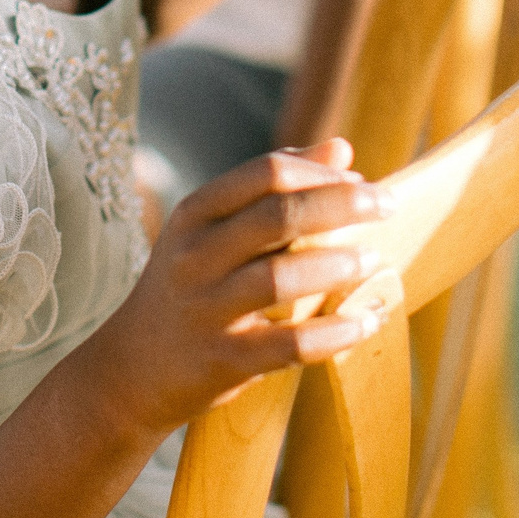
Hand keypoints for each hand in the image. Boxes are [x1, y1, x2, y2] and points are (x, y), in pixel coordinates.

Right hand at [86, 139, 389, 434]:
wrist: (130, 369)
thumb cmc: (190, 287)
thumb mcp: (214, 231)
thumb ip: (274, 190)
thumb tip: (342, 149)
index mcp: (195, 214)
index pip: (265, 173)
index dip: (320, 172)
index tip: (362, 180)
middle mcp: (195, 256)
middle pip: (278, 216)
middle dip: (342, 205)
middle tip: (388, 205)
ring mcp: (205, 310)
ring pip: (280, 278)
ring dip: (337, 265)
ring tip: (375, 260)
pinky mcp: (221, 360)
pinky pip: (288, 346)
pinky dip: (334, 332)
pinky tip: (366, 321)